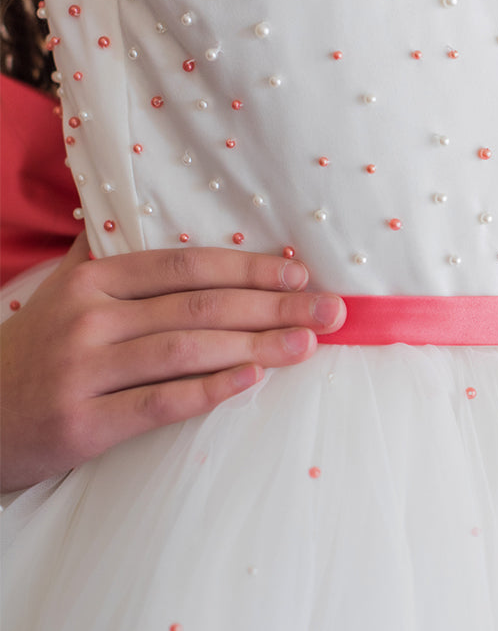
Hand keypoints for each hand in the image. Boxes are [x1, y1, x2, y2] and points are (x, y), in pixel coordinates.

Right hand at [0, 233, 346, 491]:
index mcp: (92, 281)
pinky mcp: (84, 423)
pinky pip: (160, 402)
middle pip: (197, 306)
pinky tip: (252, 380)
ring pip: (186, 351)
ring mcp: (84, 372)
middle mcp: (88, 320)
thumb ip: (110, 256)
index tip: (299, 272)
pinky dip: (210, 390)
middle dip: (272, 305)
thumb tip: (150, 206)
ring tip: (306, 344)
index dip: (247, 267)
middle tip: (330, 309)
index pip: (184, 266)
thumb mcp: (62, 294)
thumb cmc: (34, 354)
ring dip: (255, 346)